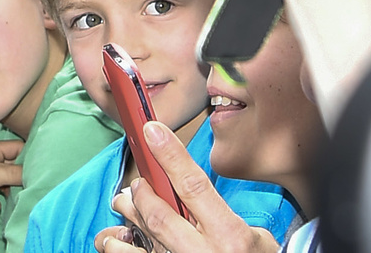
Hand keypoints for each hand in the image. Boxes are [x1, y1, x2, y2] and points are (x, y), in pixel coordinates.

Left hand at [95, 121, 278, 252]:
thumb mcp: (257, 238)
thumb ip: (222, 212)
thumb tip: (187, 185)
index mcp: (230, 236)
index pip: (194, 185)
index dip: (171, 155)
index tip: (151, 129)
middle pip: (158, 213)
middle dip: (143, 193)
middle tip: (139, 185)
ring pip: (140, 237)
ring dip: (127, 217)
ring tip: (124, 205)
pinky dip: (117, 245)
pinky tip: (114, 238)